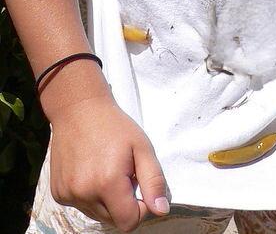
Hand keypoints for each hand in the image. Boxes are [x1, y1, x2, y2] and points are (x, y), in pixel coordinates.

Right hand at [49, 94, 169, 232]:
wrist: (79, 110)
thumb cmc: (115, 126)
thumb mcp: (142, 148)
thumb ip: (154, 181)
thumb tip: (161, 210)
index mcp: (107, 183)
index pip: (129, 222)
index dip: (142, 208)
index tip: (141, 185)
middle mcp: (84, 194)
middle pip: (114, 220)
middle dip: (125, 202)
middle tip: (125, 173)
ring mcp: (68, 195)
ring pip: (98, 214)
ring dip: (108, 200)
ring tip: (109, 170)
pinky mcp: (58, 193)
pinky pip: (82, 206)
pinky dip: (92, 195)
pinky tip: (92, 171)